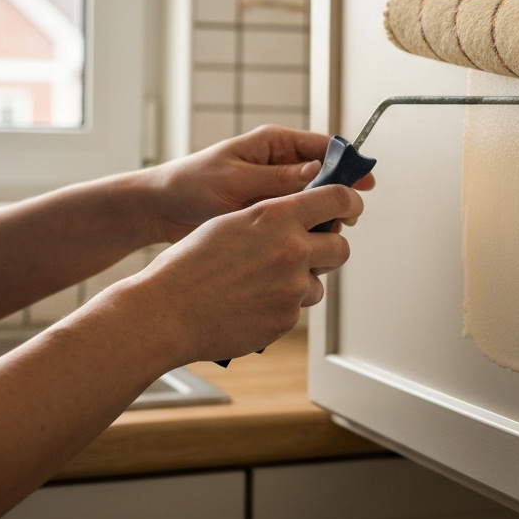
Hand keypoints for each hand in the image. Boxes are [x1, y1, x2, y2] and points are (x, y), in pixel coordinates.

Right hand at [128, 184, 363, 364]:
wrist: (167, 312)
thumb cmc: (188, 265)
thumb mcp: (231, 221)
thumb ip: (272, 216)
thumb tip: (300, 215)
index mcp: (276, 216)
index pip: (336, 199)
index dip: (350, 200)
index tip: (351, 204)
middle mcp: (292, 250)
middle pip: (340, 246)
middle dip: (329, 248)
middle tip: (311, 251)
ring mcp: (292, 288)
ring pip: (318, 282)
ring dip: (301, 281)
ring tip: (262, 283)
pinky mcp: (286, 319)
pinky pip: (297, 309)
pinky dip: (281, 306)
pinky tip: (251, 303)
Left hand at [139, 125, 374, 243]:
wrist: (158, 210)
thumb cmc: (190, 186)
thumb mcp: (237, 181)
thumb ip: (280, 179)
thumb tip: (321, 173)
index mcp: (273, 145)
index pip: (324, 148)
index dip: (348, 165)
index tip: (366, 183)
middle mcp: (279, 165)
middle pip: (324, 180)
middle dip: (334, 201)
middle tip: (338, 224)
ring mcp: (274, 191)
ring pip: (312, 206)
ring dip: (318, 222)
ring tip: (315, 242)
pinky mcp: (266, 215)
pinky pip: (295, 223)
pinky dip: (301, 235)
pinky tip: (300, 251)